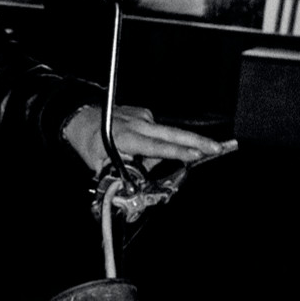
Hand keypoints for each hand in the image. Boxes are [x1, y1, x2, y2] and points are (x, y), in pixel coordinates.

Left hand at [63, 104, 233, 175]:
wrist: (80, 117)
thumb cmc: (87, 141)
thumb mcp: (98, 165)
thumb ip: (121, 175)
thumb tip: (139, 185)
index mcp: (126, 136)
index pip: (156, 146)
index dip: (177, 151)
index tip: (196, 153)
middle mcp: (137, 123)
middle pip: (173, 133)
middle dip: (198, 141)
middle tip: (219, 148)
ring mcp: (142, 116)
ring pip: (163, 137)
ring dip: (167, 151)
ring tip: (154, 159)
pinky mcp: (143, 114)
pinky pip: (155, 133)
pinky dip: (154, 145)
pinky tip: (141, 151)